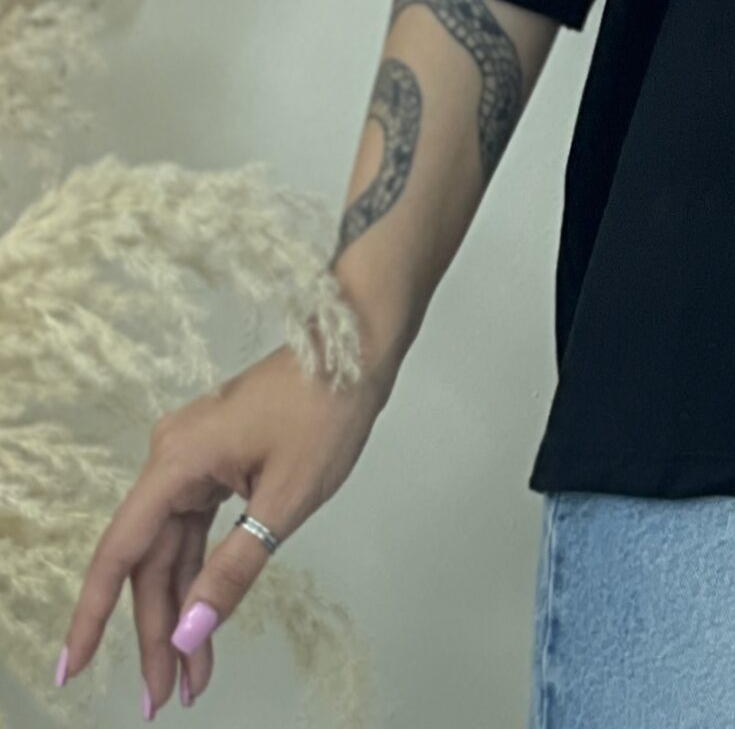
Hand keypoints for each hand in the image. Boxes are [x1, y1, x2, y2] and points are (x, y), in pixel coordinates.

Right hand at [54, 331, 392, 711]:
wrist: (358, 342)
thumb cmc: (327, 409)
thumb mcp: (285, 500)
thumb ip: (233, 570)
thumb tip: (190, 633)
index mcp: (176, 461)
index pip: (120, 552)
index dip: (93, 616)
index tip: (74, 668)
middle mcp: (172, 458)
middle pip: (150, 560)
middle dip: (156, 631)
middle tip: (164, 698)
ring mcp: (194, 457)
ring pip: (174, 549)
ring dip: (181, 610)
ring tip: (191, 678)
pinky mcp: (217, 458)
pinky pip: (196, 527)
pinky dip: (201, 572)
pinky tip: (205, 619)